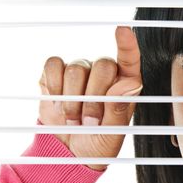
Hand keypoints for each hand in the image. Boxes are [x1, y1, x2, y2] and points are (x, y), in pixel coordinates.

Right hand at [38, 27, 142, 170]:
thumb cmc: (98, 142)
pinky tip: (57, 104)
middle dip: (93, 98)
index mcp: (125, 84)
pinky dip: (53, 87)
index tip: (123, 30)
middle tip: (89, 122)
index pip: (129, 59)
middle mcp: (104, 73)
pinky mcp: (56, 73)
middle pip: (101, 66)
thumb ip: (120, 109)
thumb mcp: (114, 133)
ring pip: (76, 69)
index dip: (127, 44)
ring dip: (72, 101)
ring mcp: (80, 71)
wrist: (68, 152)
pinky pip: (53, 66)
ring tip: (74, 120)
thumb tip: (128, 84)